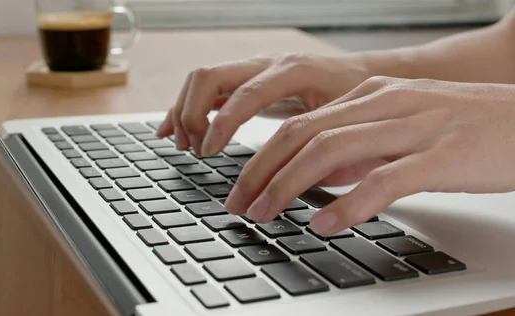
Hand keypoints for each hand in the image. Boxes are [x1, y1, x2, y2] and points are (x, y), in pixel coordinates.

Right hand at [155, 53, 369, 155]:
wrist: (364, 74)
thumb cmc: (358, 97)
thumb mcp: (345, 118)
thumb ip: (318, 140)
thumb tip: (295, 179)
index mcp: (292, 70)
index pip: (244, 93)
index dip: (221, 123)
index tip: (208, 152)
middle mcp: (267, 64)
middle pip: (210, 76)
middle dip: (193, 114)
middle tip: (198, 151)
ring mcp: (253, 69)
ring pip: (202, 80)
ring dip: (185, 111)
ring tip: (184, 145)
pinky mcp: (247, 80)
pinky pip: (208, 89)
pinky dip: (186, 108)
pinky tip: (172, 129)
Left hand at [225, 76, 514, 234]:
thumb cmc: (465, 128)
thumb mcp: (400, 128)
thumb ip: (358, 150)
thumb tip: (317, 177)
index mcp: (370, 96)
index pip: (299, 123)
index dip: (261, 156)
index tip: (242, 186)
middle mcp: (383, 105)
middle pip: (302, 135)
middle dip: (261, 172)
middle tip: (239, 204)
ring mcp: (410, 127)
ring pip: (330, 151)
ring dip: (288, 186)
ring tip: (266, 214)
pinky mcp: (439, 156)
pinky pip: (383, 180)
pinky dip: (348, 204)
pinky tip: (326, 225)